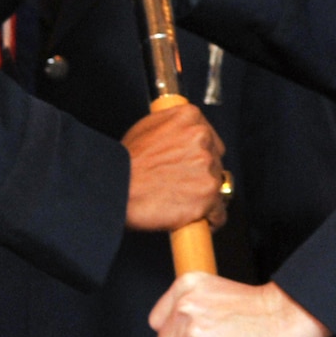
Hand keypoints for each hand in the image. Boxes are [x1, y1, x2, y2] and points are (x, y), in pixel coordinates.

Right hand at [121, 103, 226, 231]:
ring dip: (204, 197)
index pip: (211, 140)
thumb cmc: (125, 163)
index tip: (191, 167)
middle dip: (202, 176)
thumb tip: (183, 135)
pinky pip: (219, 213)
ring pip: (218, 187)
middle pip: (217, 162)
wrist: (116, 188)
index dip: (200, 157)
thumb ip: (173, 127)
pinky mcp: (208, 193)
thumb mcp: (146, 128)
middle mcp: (202, 138)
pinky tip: (192, 216)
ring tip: (180, 201)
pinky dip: (208, 219)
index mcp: (190, 117)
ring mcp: (206, 165)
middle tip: (181, 185)